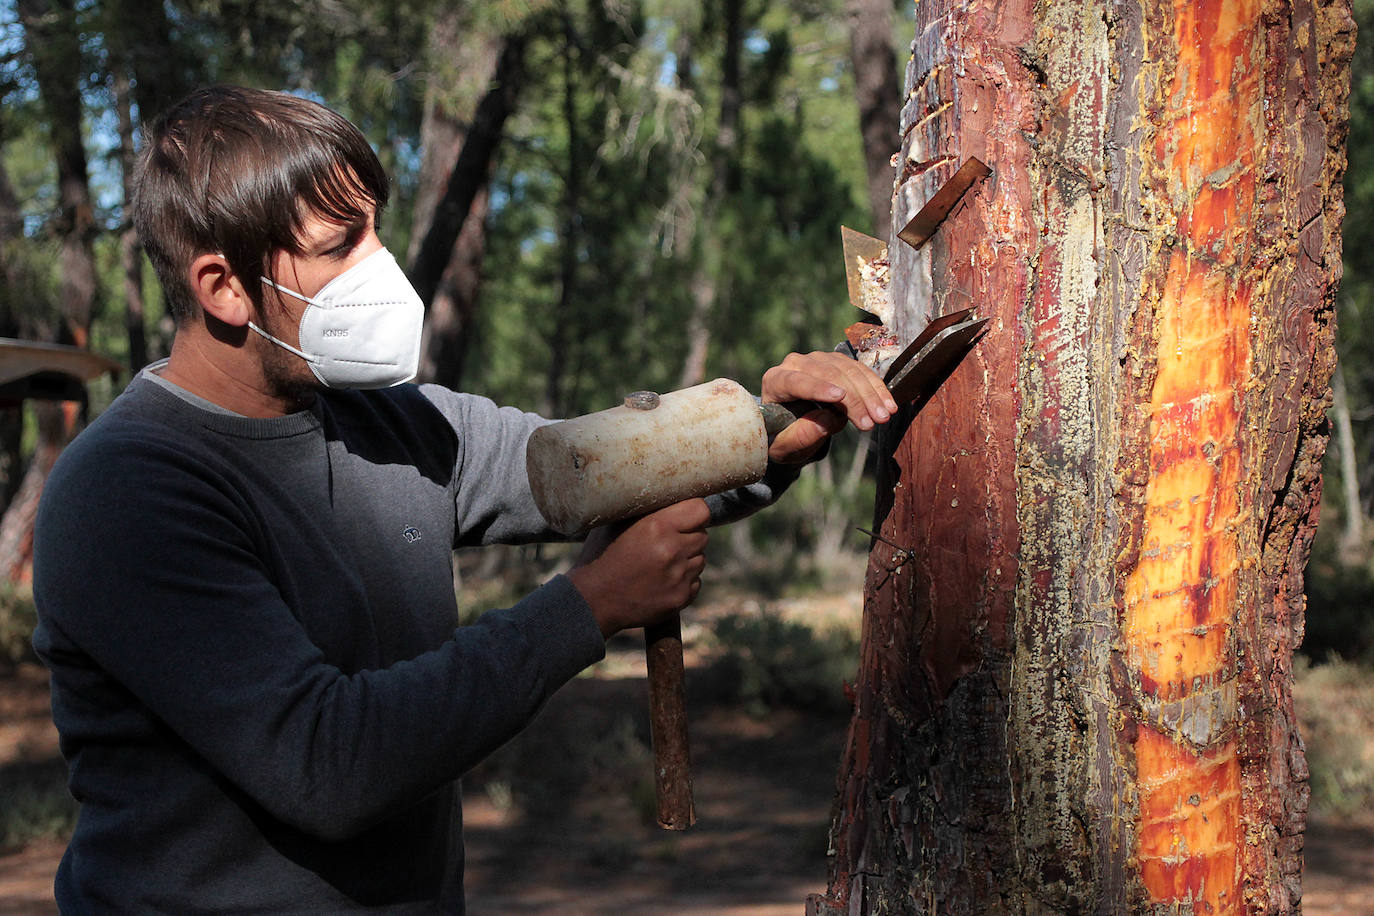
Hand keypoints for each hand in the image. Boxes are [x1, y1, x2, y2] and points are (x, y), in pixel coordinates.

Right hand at [567, 499, 710, 637]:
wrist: (591, 601)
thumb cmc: (600, 556)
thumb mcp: (616, 523)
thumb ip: (645, 510)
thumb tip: (667, 497)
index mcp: (657, 526)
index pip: (700, 510)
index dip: (693, 512)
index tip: (685, 517)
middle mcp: (672, 550)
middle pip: (702, 536)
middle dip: (688, 537)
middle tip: (667, 543)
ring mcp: (678, 577)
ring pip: (700, 560)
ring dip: (686, 560)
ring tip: (660, 564)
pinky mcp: (680, 598)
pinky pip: (695, 582)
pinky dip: (683, 581)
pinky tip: (660, 582)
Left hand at [760, 351, 897, 462]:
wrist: (790, 424)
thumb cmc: (783, 436)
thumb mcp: (785, 445)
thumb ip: (801, 435)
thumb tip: (829, 420)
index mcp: (776, 381)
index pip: (796, 381)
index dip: (818, 388)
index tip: (840, 398)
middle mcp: (796, 363)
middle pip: (828, 375)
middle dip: (853, 399)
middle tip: (871, 422)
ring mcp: (819, 359)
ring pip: (848, 371)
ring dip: (869, 394)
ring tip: (883, 417)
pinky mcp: (838, 362)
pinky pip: (861, 371)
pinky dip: (876, 388)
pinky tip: (888, 405)